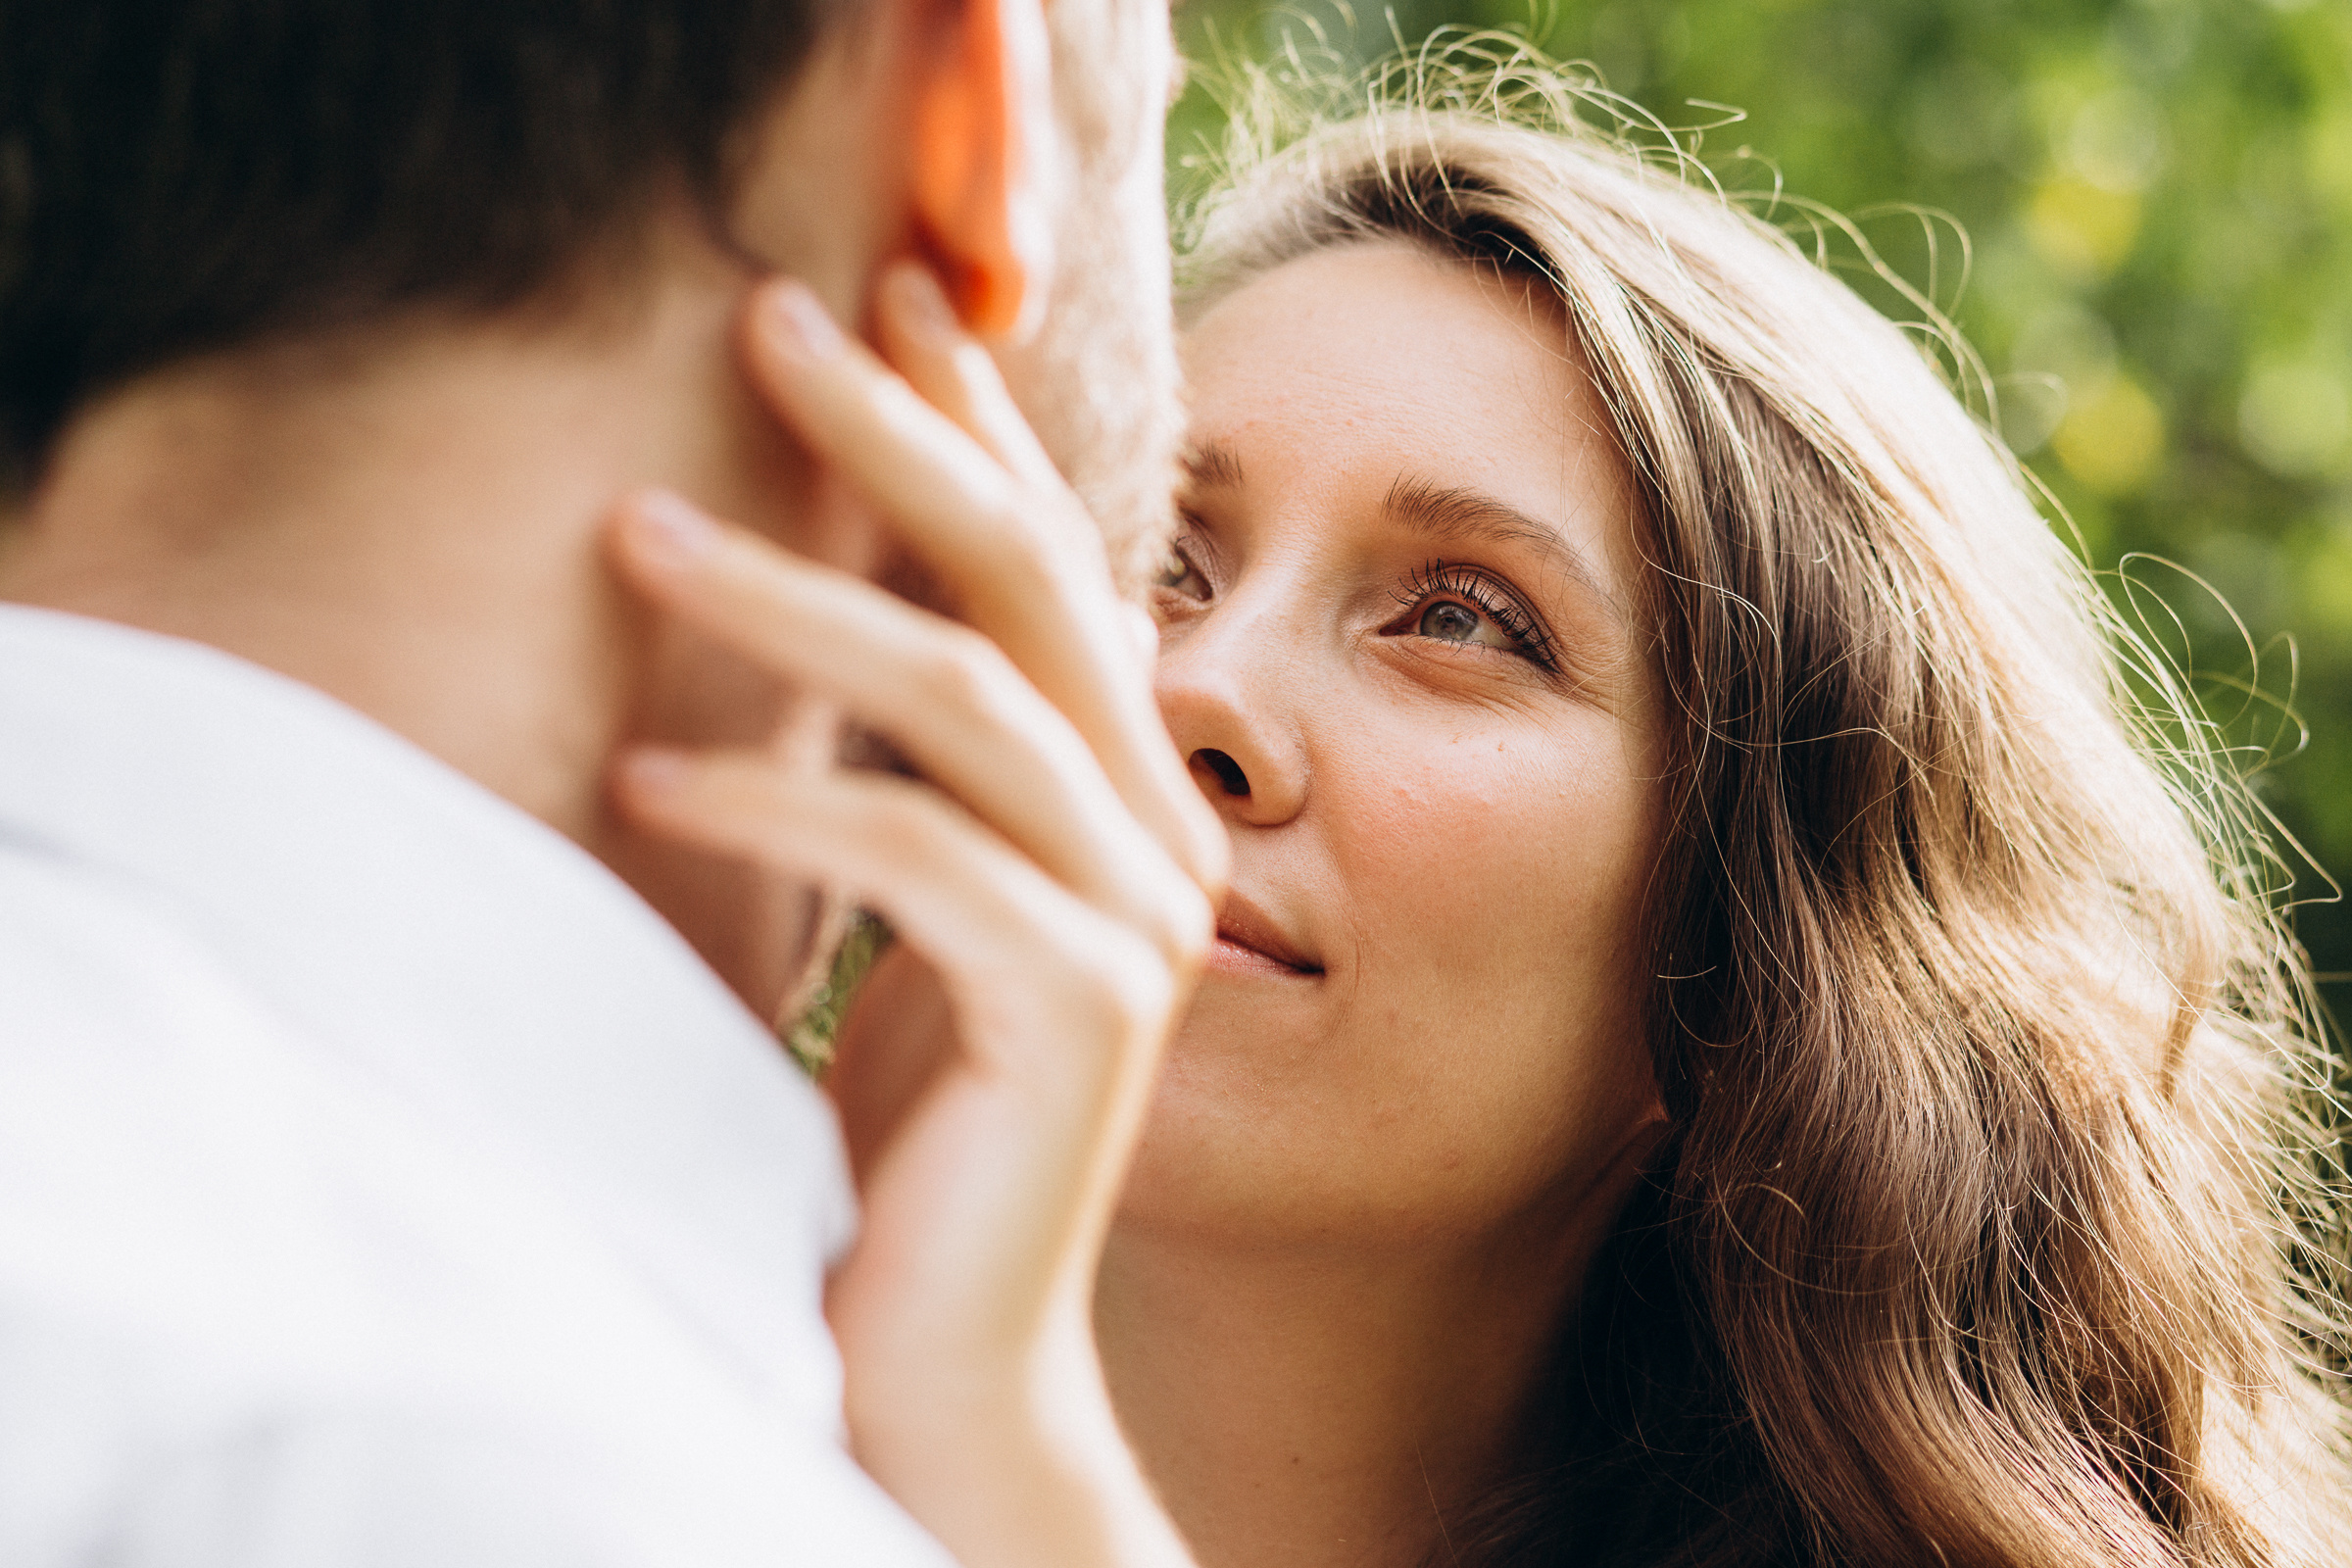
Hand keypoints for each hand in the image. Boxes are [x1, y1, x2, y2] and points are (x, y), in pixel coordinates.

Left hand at [604, 263, 1224, 1567]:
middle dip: (904, 438)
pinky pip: (919, 855)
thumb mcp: (908, 900)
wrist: (948, 1340)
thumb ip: (911, 762)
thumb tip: (816, 591)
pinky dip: (776, 800)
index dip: (976, 424)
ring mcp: (1140, 920)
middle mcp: (1161, 835)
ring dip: (791, 604)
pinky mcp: (1084, 1009)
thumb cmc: (905, 1120)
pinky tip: (645, 774)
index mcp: (1126, 794)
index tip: (883, 301)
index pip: (1056, 567)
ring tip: (633, 536)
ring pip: (969, 699)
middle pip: (1037, 586)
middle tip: (768, 318)